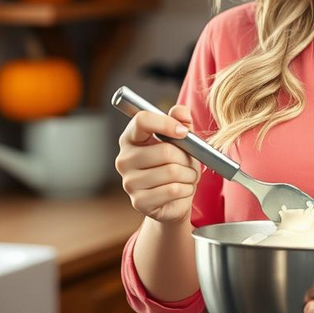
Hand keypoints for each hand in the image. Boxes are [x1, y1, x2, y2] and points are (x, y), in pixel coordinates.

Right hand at [115, 104, 200, 224]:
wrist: (175, 199)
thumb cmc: (177, 165)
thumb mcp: (182, 140)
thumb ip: (181, 121)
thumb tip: (180, 111)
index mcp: (131, 138)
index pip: (142, 120)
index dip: (166, 123)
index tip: (183, 132)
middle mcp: (124, 159)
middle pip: (165, 151)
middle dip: (186, 158)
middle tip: (189, 163)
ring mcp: (129, 182)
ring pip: (172, 172)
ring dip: (189, 175)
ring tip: (187, 176)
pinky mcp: (139, 201)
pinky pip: (172, 190)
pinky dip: (186, 189)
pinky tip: (183, 189)